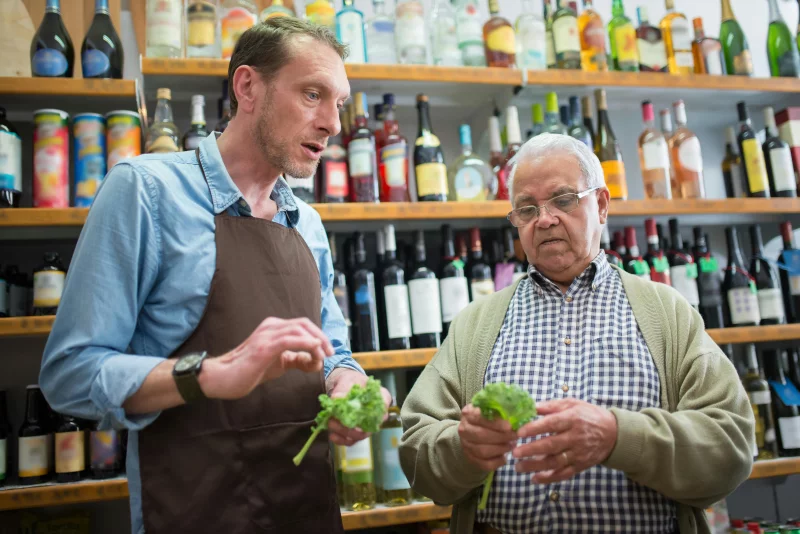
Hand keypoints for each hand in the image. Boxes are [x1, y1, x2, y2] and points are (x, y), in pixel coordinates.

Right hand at [199, 317, 333, 399]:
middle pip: (304, 324)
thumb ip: (296, 358)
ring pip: (299, 330)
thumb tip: (316, 360)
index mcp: (274, 328)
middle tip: (330, 353)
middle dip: (321, 337)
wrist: (222, 378)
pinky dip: (306, 344)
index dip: (319, 336)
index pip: (303, 325)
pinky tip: (314, 352)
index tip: (327, 353)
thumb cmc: (249, 370)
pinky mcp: (264, 347)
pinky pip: (289, 340)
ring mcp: (266, 335)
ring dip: (316, 343)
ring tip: (321, 358)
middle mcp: (271, 327)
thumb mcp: (279, 363)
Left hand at [325, 368, 391, 446]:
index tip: (356, 414)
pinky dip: (341, 440)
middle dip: (351, 427)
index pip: (383, 406)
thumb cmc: (351, 381)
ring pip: (360, 435)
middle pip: (370, 426)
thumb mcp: (348, 380)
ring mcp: (368, 425)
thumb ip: (343, 388)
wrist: (345, 386)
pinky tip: (332, 435)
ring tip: (330, 424)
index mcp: (382, 398)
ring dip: (344, 433)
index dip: (372, 413)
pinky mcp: (358, 432)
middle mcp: (378, 414)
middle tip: (334, 421)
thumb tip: (336, 398)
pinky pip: (352, 440)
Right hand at [458, 404, 518, 472]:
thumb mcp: (489, 411)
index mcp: (468, 415)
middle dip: (501, 437)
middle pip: (481, 435)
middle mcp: (463, 430)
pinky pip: (485, 464)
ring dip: (500, 449)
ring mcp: (466, 445)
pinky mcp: (471, 459)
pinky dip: (497, 462)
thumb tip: (513, 417)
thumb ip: (498, 412)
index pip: (480, 418)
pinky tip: (505, 458)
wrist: (471, 433)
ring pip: (483, 451)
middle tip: (515, 436)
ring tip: (511, 445)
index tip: (509, 426)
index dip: (496, 423)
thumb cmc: (485, 419)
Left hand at [512, 398, 616, 483]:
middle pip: (552, 445)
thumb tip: (530, 406)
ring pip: (555, 462)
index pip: (552, 424)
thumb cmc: (588, 415)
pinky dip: (549, 478)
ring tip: (519, 467)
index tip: (519, 432)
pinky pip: (564, 474)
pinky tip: (535, 479)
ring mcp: (578, 453)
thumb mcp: (572, 404)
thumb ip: (551, 406)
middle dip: (532, 450)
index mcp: (573, 419)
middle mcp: (576, 437)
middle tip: (515, 452)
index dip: (535, 428)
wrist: (613, 433)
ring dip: (536, 466)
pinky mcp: (581, 466)